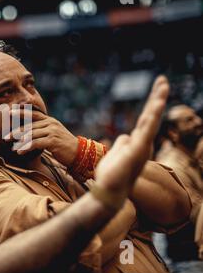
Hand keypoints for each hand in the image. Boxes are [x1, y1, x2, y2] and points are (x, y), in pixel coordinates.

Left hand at [4, 109, 77, 166]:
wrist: (79, 153)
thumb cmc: (63, 146)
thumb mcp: (53, 134)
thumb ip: (42, 131)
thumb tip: (26, 133)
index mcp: (49, 120)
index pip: (33, 114)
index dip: (21, 112)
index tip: (9, 112)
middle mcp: (50, 123)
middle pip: (29, 126)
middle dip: (16, 132)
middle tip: (5, 137)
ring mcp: (52, 131)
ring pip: (31, 135)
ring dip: (20, 141)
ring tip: (12, 146)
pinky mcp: (53, 140)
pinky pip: (36, 143)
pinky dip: (26, 147)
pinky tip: (20, 151)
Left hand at [94, 76, 168, 196]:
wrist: (109, 193)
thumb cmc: (112, 175)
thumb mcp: (117, 154)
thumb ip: (123, 143)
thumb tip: (126, 135)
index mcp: (139, 143)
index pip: (146, 119)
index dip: (152, 103)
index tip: (158, 87)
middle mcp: (144, 144)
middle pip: (151, 116)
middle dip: (157, 97)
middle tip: (163, 79)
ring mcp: (142, 147)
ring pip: (151, 120)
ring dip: (157, 102)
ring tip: (162, 85)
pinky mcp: (137, 151)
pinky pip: (146, 130)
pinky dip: (152, 116)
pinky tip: (156, 104)